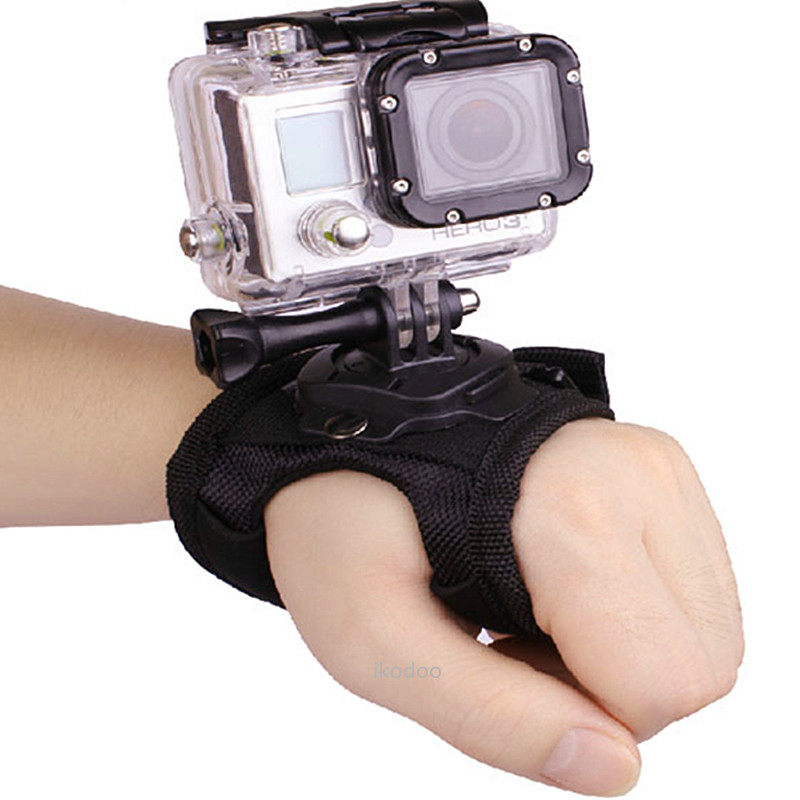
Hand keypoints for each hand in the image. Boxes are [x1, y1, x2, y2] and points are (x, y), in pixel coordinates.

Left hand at [265, 419, 742, 795]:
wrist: (356, 436)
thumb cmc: (347, 522)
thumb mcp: (377, 640)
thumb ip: (490, 717)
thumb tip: (613, 765)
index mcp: (575, 511)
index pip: (666, 682)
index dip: (581, 708)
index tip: (503, 660)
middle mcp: (637, 473)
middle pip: (701, 662)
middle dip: (607, 681)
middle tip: (511, 633)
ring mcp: (655, 464)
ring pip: (705, 629)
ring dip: (618, 646)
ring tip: (525, 600)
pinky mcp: (659, 470)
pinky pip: (692, 589)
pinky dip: (631, 609)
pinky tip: (555, 577)